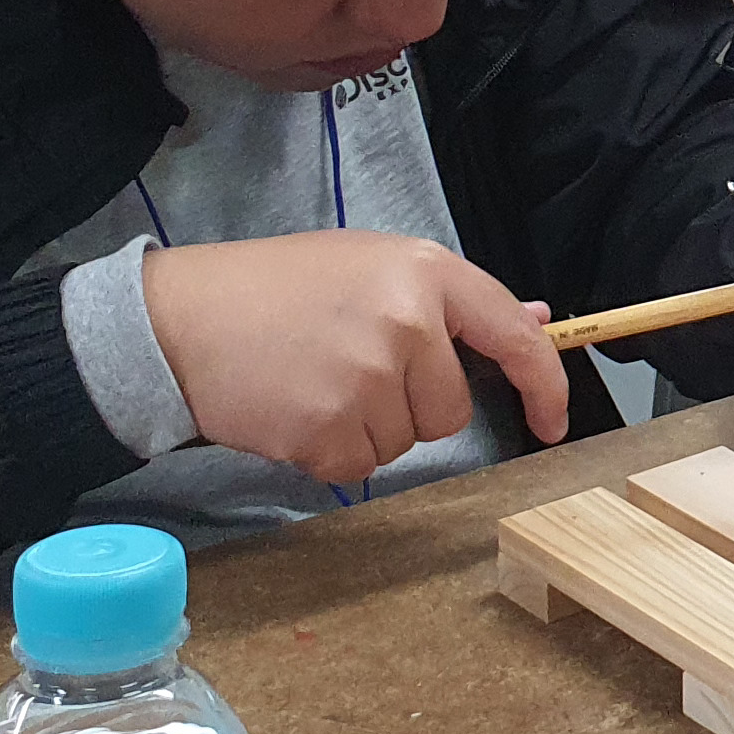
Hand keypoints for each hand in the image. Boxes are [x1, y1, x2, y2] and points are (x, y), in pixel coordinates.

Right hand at [140, 230, 572, 486]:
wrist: (180, 318)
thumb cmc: (277, 289)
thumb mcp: (370, 266)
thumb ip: (450, 302)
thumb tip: (534, 321)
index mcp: (425, 272)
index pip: (513, 336)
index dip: (545, 385)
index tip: (553, 420)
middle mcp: (406, 321)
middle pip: (451, 410)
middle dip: (412, 406)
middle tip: (351, 369)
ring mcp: (368, 377)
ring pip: (405, 443)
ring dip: (366, 428)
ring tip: (315, 381)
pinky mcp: (328, 429)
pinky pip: (359, 467)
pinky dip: (330, 452)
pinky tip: (295, 411)